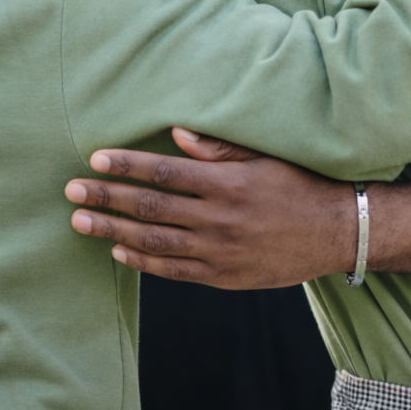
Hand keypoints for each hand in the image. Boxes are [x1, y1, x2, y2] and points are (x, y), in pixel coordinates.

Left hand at [63, 128, 354, 288]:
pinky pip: (174, 270)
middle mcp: (220, 220)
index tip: (95, 158)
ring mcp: (220, 252)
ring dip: (113, 230)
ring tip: (80, 221)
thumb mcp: (265, 158)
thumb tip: (177, 132)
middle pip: (151, 207)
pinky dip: (143, 261)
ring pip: (155, 242)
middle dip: (107, 197)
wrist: (339, 233)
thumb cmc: (300, 185)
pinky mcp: (224, 277)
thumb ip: (220, 148)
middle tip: (71, 190)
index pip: (165, 171)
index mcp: (228, 184)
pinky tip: (118, 250)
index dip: (127, 165)